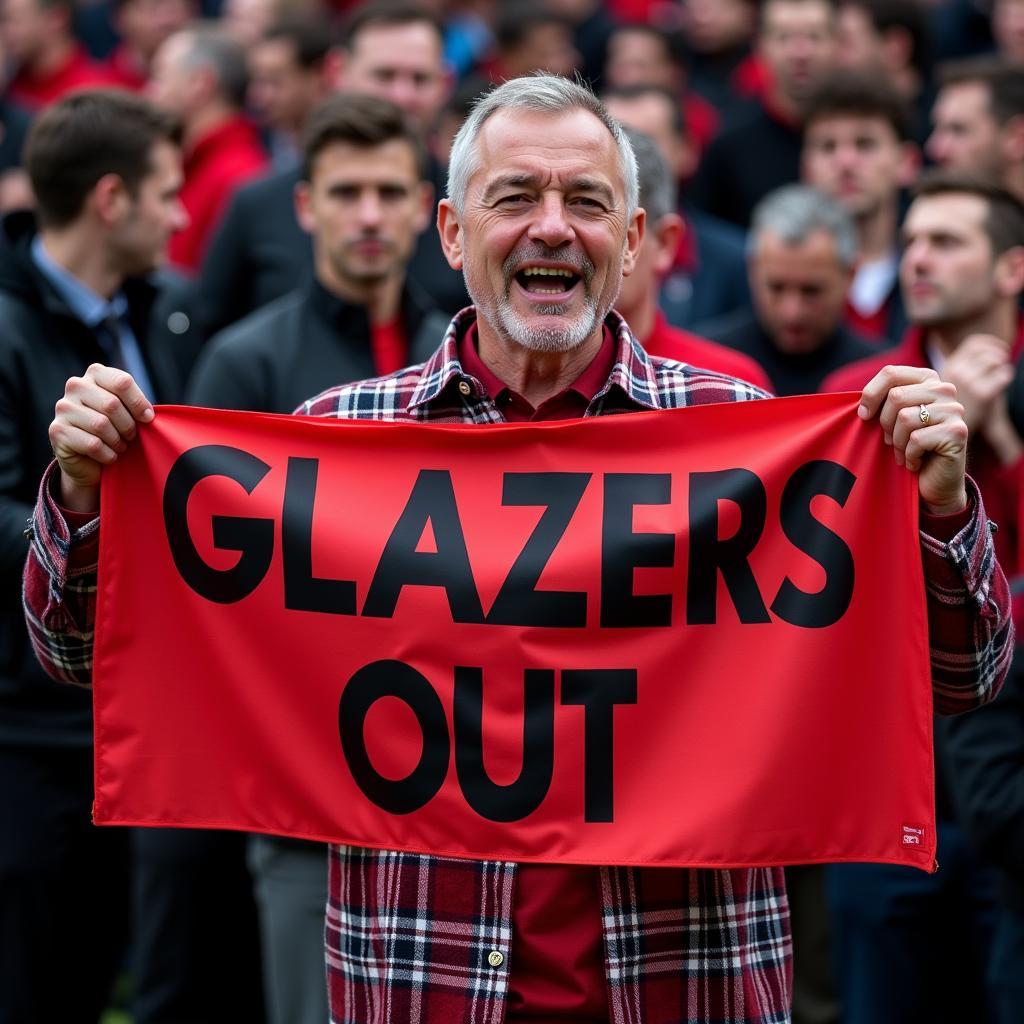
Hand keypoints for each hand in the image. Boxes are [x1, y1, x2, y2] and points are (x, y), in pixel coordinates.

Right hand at [48, 363, 153, 512]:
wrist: (91, 459)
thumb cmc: (115, 430)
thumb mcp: (128, 412)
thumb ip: (136, 406)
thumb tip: (148, 414)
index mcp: (95, 374)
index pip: (122, 381)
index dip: (139, 403)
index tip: (148, 419)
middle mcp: (75, 386)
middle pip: (112, 404)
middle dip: (128, 426)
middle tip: (131, 437)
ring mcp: (62, 407)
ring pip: (101, 425)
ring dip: (118, 441)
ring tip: (119, 446)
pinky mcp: (57, 430)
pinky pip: (92, 444)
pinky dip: (107, 454)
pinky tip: (107, 456)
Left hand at [858, 365, 967, 515]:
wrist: (932, 481)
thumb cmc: (907, 447)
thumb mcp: (891, 419)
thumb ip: (882, 402)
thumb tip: (861, 403)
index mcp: (927, 379)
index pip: (891, 373)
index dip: (871, 395)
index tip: (864, 416)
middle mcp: (945, 389)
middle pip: (896, 396)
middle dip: (885, 424)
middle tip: (890, 441)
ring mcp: (955, 410)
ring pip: (905, 418)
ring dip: (897, 442)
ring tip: (904, 452)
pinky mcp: (958, 432)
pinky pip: (916, 439)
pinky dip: (908, 456)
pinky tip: (915, 462)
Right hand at [938, 333, 1013, 431]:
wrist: (949, 436)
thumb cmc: (950, 412)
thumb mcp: (946, 388)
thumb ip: (959, 371)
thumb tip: (983, 352)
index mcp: (947, 367)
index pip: (973, 343)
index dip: (989, 343)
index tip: (998, 348)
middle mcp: (955, 372)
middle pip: (985, 350)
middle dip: (999, 352)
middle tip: (1004, 359)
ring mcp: (968, 382)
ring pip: (994, 360)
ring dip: (1002, 364)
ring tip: (1003, 372)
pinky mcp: (981, 394)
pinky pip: (1002, 376)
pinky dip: (1006, 376)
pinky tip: (1003, 382)